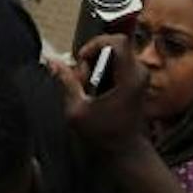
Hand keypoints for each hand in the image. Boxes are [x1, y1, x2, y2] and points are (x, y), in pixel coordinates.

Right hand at [49, 36, 152, 157]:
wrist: (124, 151)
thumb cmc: (104, 134)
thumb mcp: (77, 110)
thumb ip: (66, 82)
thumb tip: (52, 61)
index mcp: (130, 78)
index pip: (118, 41)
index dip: (95, 44)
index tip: (82, 59)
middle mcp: (139, 73)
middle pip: (112, 46)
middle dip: (92, 58)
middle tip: (82, 81)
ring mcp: (140, 76)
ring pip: (113, 54)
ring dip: (95, 66)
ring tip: (88, 89)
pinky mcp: (136, 80)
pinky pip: (116, 63)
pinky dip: (102, 71)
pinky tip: (96, 91)